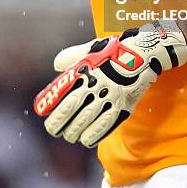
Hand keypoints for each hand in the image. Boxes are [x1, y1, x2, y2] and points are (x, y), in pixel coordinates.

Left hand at [33, 21, 186, 146]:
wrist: (145, 53)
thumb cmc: (116, 50)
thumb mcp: (92, 48)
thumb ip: (73, 56)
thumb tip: (56, 65)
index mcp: (87, 70)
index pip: (62, 91)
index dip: (50, 104)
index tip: (41, 111)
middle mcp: (96, 84)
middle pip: (71, 110)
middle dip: (58, 123)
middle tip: (53, 129)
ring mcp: (110, 96)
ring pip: (86, 121)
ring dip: (74, 132)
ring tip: (69, 135)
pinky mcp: (123, 106)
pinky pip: (105, 126)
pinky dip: (93, 135)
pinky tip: (86, 139)